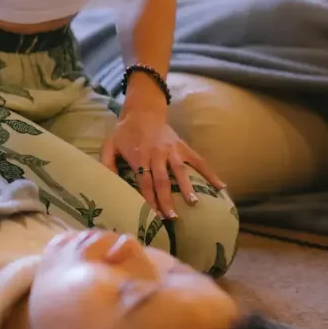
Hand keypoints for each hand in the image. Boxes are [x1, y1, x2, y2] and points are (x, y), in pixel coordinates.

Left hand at [100, 110, 224, 219]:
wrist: (143, 110)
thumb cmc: (124, 131)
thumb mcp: (109, 145)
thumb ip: (107, 164)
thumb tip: (106, 184)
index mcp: (139, 156)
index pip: (144, 182)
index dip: (149, 199)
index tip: (153, 216)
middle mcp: (157, 154)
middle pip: (162, 180)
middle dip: (167, 200)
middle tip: (172, 218)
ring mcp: (172, 150)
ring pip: (180, 171)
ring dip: (187, 187)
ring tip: (193, 203)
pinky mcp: (183, 146)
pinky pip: (198, 160)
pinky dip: (210, 172)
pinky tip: (220, 186)